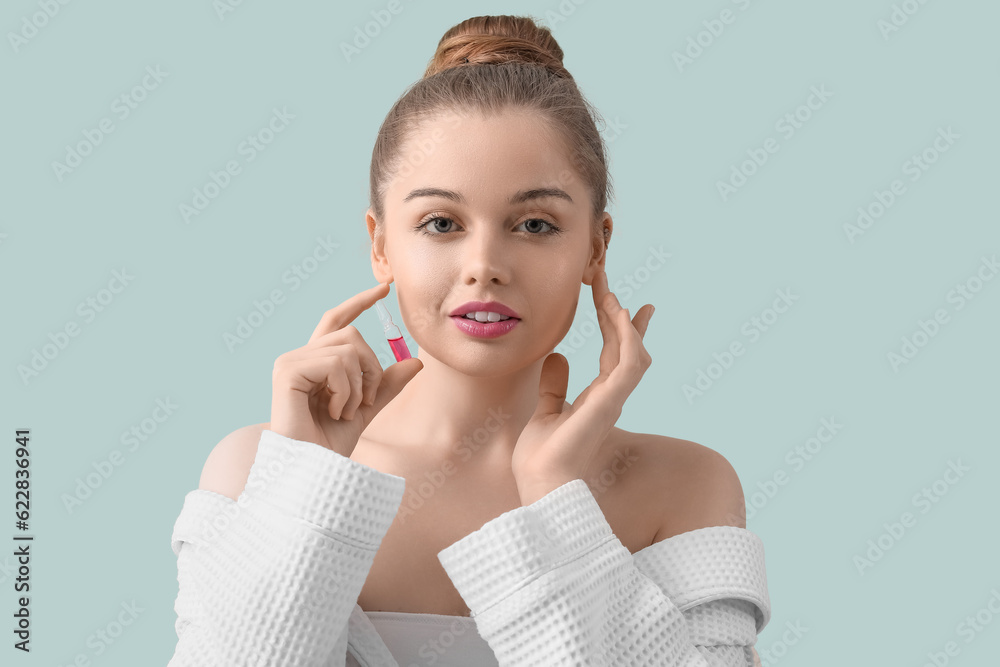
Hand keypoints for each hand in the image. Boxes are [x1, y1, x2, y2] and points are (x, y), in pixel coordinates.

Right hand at [270, 282, 423, 456]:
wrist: (311, 469)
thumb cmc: (330, 443)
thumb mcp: (367, 409)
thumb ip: (387, 385)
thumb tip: (417, 362)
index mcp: (316, 362)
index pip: (337, 320)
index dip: (359, 303)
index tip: (384, 288)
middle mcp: (300, 356)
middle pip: (352, 335)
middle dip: (372, 367)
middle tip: (367, 401)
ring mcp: (290, 362)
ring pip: (348, 349)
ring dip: (360, 385)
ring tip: (347, 411)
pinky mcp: (287, 371)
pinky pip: (335, 363)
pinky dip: (346, 390)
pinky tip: (335, 411)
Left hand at [511, 267, 654, 504]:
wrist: (540, 483)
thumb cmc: (543, 458)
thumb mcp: (545, 411)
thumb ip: (554, 386)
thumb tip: (556, 358)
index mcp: (597, 398)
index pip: (613, 354)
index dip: (615, 325)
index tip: (615, 297)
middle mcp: (610, 396)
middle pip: (625, 346)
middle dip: (617, 312)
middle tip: (605, 279)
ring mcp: (613, 399)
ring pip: (631, 351)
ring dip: (622, 319)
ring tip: (608, 293)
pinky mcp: (610, 402)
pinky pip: (628, 363)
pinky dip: (628, 337)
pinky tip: (620, 313)